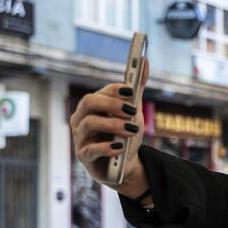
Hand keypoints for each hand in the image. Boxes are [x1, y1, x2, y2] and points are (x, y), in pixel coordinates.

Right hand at [70, 60, 149, 198]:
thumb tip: (146, 60)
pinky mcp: (84, 157)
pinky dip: (106, 147)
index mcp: (91, 107)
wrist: (124, 166)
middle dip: (111, 104)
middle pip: (88, 103)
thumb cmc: (124, 135)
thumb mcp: (133, 111)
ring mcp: (80, 138)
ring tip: (133, 129)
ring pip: (89, 124)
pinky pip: (90, 150)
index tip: (131, 90)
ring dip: (113, 124)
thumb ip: (137, 88)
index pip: (97, 93)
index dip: (113, 90)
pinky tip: (120, 147)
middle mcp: (82, 120)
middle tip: (132, 110)